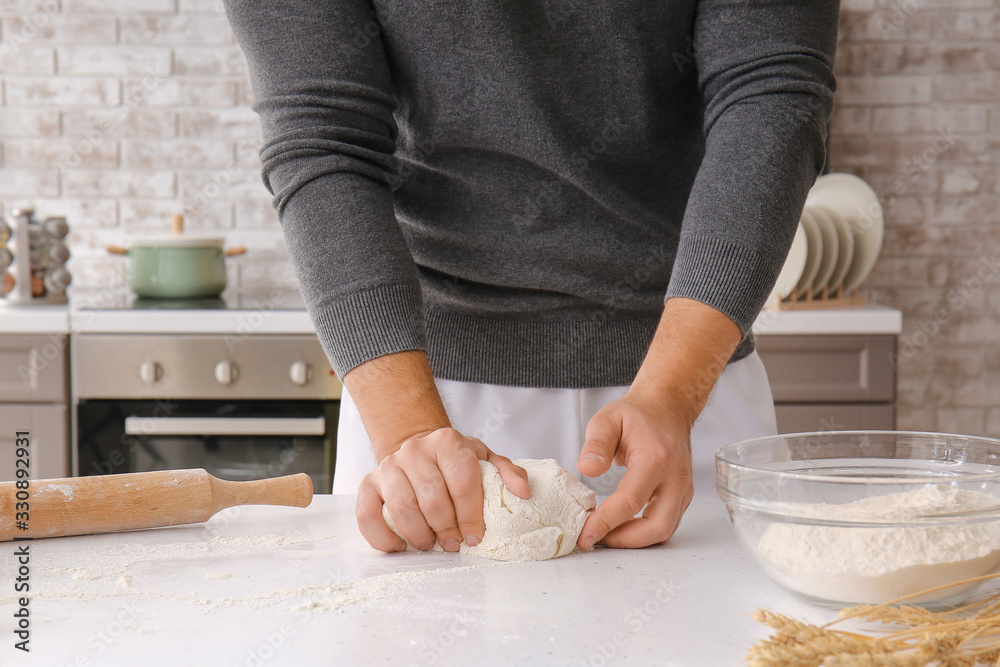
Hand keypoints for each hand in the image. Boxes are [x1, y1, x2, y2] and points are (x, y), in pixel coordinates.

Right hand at [355, 427, 530, 552]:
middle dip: (446, 529)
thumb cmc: (454, 461)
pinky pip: (367, 514)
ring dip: (418, 535)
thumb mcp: (484, 459)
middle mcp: (415, 450)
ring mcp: (388, 466)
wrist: (418, 449)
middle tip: (454, 544)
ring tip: (430, 544)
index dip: (471, 516)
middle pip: (432, 499)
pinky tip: (398, 547)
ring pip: (401, 507)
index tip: (475, 536)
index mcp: (448, 442)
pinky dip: (382, 537)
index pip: (462, 483)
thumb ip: (506, 473)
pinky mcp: (368, 483)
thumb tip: (523, 493)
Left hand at [574, 297, 742, 549]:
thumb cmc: (636, 414)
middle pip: (657, 527)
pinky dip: (644, 532)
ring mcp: (683, 488)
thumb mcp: (607, 419)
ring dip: (634, 540)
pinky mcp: (683, 495)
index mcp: (655, 458)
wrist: (667, 407)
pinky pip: (667, 523)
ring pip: (665, 530)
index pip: (631, 501)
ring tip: (604, 535)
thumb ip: (596, 444)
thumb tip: (587, 469)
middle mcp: (675, 477)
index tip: (584, 535)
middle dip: (624, 541)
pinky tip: (621, 527)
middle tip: (594, 540)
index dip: (606, 523)